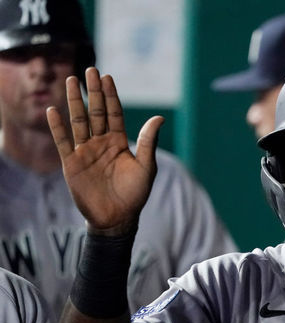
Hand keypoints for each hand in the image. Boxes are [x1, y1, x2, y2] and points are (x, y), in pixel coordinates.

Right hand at [47, 67, 163, 234]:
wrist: (117, 218)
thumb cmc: (135, 194)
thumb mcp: (146, 167)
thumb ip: (148, 142)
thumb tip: (159, 118)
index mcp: (119, 142)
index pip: (114, 113)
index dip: (111, 96)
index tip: (107, 77)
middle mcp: (101, 143)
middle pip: (95, 112)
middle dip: (93, 91)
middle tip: (90, 70)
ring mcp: (85, 151)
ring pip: (78, 121)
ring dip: (74, 102)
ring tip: (70, 81)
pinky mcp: (71, 163)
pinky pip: (63, 142)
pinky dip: (57, 127)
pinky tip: (52, 111)